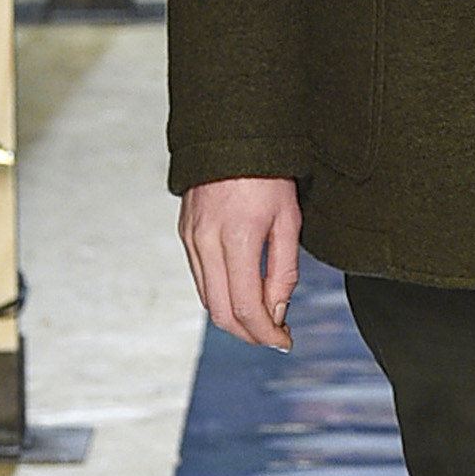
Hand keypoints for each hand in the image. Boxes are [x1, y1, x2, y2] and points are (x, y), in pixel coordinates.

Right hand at [179, 175, 300, 350]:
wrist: (231, 134)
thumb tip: (277, 312)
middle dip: (250, 334)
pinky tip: (243, 292)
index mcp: (237, 239)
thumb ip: (283, 271)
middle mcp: (206, 243)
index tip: (285, 341)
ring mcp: (191, 239)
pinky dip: (221, 295)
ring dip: (235, 318)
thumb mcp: (289, 220)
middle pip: (222, 313)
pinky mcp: (185, 234)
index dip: (267, 334)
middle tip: (275, 336)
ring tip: (264, 317)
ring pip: (208, 299)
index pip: (247, 308)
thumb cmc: (268, 172)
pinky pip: (201, 278)